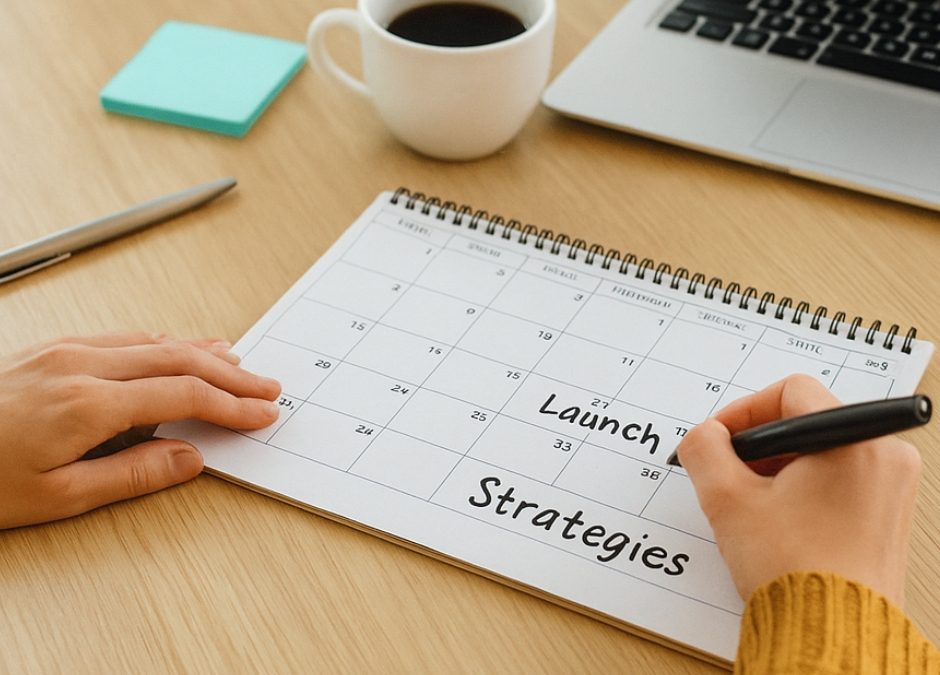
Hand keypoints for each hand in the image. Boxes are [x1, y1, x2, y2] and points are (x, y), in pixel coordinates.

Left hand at [0, 333, 280, 528]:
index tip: (262, 412)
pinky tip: (177, 348)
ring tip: (238, 362)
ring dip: (202, 351)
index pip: (183, 395)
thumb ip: (132, 474)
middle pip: (178, 358)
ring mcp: (65, 350)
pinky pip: (125, 337)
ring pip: (153, 341)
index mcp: (86, 404)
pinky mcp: (52, 348)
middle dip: (231, 373)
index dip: (230, 404)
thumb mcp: (55, 497)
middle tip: (267, 386)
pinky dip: (164, 343)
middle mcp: (81, 365)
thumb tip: (190, 458)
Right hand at [676, 375, 920, 605]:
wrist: (831, 631)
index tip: (722, 439)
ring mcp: (892, 485)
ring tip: (755, 502)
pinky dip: (805, 485)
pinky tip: (780, 517)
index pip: (790, 391)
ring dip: (780, 465)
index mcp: (852, 442)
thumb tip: (704, 435)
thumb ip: (705, 450)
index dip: (745, 410)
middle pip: (807, 418)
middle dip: (761, 443)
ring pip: (822, 449)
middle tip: (734, 475)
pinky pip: (841, 476)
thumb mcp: (728, 500)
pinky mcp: (889, 511)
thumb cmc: (794, 571)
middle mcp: (883, 456)